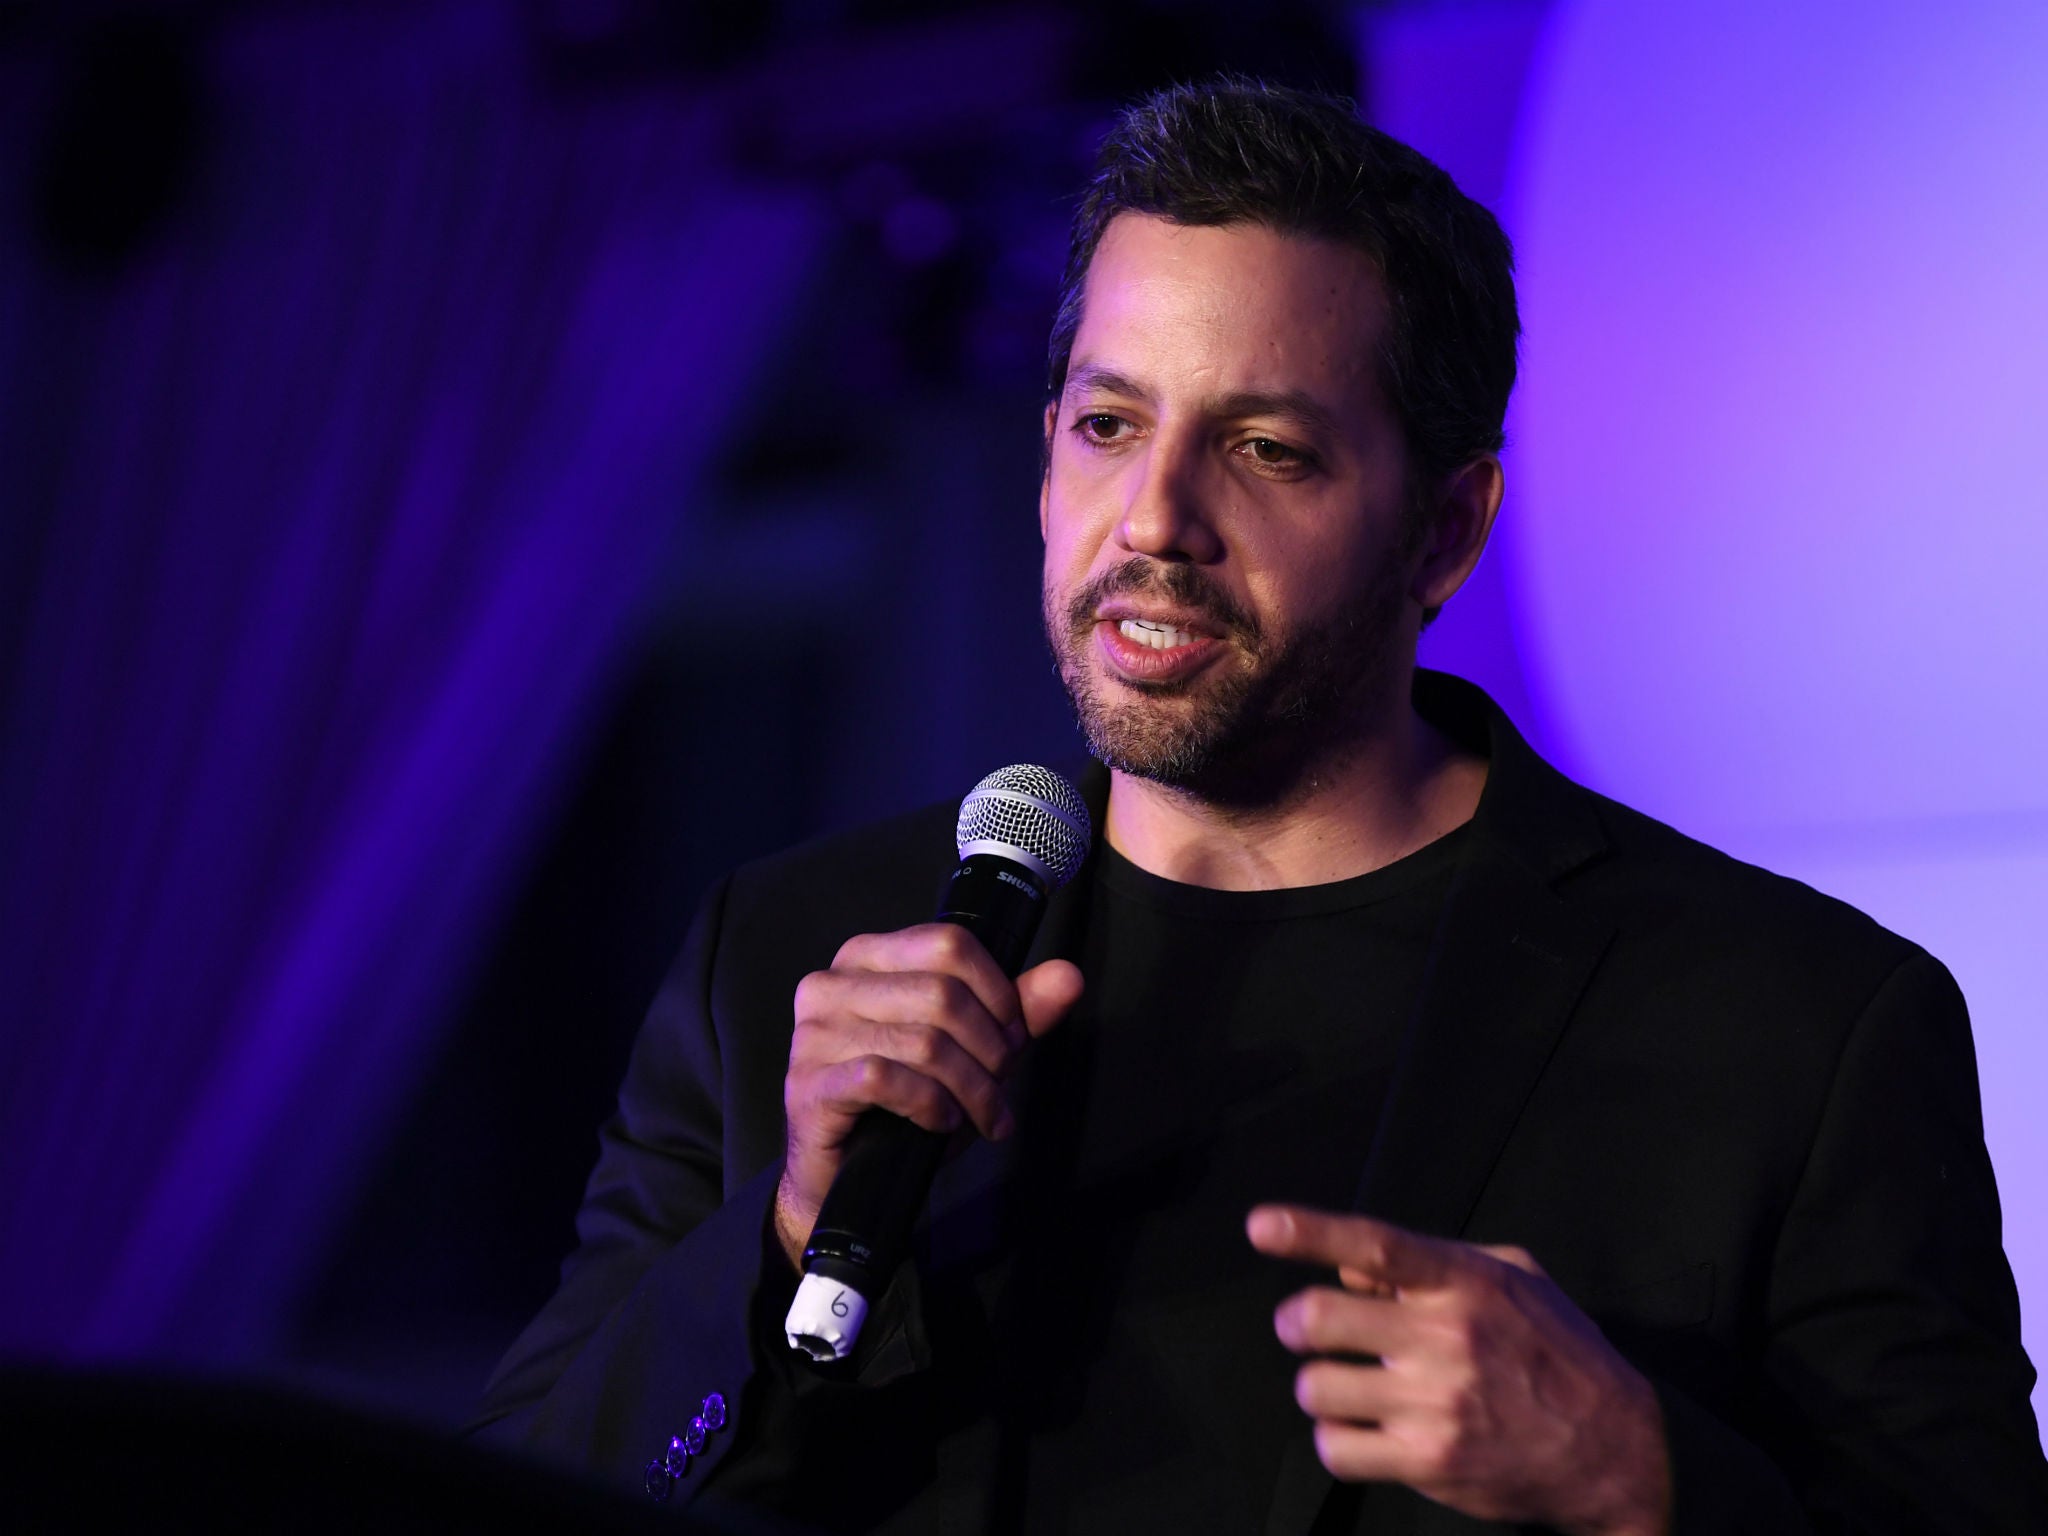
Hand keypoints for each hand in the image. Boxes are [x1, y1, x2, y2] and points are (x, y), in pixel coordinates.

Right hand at [775, 923, 1083, 1268]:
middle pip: (942, 994)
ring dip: (971, 1088)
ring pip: (923, 1042)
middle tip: (1000, 1085)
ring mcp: (814, 1034)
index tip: (1014, 1037)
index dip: (997, 992)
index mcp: (867, 957)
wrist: (844, 1176)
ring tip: (982, 1114)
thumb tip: (1069, 976)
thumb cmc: (903, 1105)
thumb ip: (1017, 1011)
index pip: (949, 944)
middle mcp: (832, 984)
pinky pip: (888, 1079)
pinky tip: (942, 1123)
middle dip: (990, 1049)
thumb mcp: (970, 1050)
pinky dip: (931, 1107)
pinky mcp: (810, 1083)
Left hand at [1247, 1205, 1670, 1535]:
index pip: (1376, 1247)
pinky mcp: (1430, 1463)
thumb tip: (1351, 1270)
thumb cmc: (1560, 1353)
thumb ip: (1433, 1262)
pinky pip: (1337, 1449)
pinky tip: (1365, 1432)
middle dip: (1296, 1324)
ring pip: (1317, 1388)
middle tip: (1304, 1330)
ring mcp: (1436, 1405)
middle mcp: (1447, 1339)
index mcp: (1466, 1283)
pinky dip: (1338, 1440)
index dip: (1311, 1232)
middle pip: (1318, 1319)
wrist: (1618, 1452)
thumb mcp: (1514, 1280)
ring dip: (1321, 1387)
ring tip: (1350, 1388)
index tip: (1260, 1226)